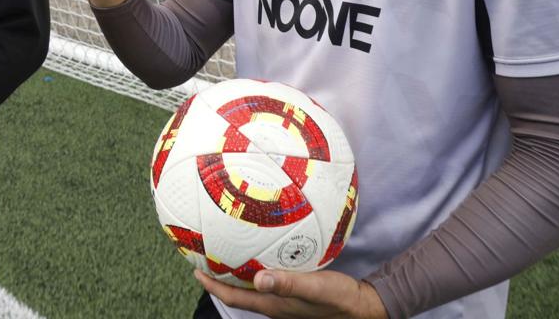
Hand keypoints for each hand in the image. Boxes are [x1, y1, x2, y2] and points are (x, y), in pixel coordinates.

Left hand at [196, 269, 387, 318]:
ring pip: (252, 288)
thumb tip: (258, 278)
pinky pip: (267, 281)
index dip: (213, 286)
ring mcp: (284, 301)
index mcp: (274, 305)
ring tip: (225, 253)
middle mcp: (275, 305)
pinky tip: (260, 253)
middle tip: (204, 258)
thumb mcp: (315, 288)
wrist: (364, 306)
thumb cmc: (339, 299)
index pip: (234, 298)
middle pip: (238, 293)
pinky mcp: (295, 293)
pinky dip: (256, 268)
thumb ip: (288, 283)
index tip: (195, 270)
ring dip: (236, 273)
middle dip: (219, 277)